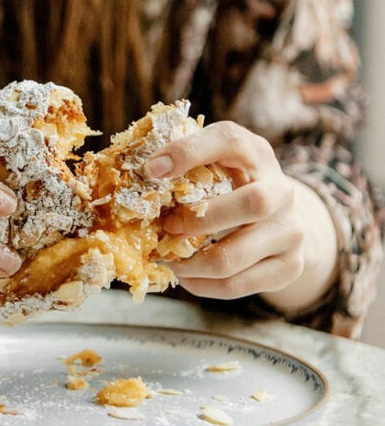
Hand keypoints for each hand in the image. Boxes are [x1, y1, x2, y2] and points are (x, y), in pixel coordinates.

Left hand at [144, 121, 337, 311]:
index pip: (229, 140)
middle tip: (166, 228)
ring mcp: (291, 230)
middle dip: (197, 221)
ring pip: (234, 257)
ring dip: (189, 263)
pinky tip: (186, 275)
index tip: (151, 170)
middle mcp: (282, 189)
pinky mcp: (290, 266)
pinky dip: (201, 285)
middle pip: (252, 203)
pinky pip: (236, 285)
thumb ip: (183, 165)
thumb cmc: (230, 186)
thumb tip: (135, 177)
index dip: (188, 152)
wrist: (281, 219)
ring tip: (167, 259)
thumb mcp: (214, 164)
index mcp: (254, 153)